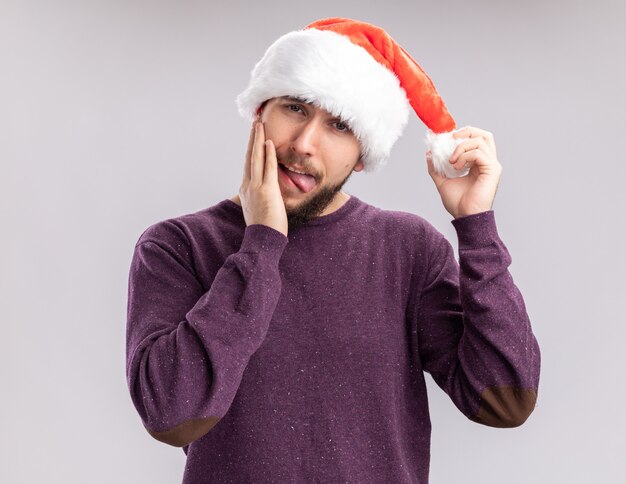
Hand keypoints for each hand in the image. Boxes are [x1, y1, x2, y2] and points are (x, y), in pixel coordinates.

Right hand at [238, 118, 287, 236]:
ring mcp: (256, 187)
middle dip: (252, 139)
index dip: (251, 149)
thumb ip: (259, 199)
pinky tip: (269, 142)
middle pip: (249, 157)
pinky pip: (268, 168)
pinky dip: (268, 154)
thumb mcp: (257, 211)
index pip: (248, 165)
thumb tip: (265, 195)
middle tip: (255, 123)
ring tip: (260, 125)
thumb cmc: (263, 230)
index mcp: (245, 190)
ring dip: (258, 140)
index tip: (254, 137)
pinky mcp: (266, 191)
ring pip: (255, 158)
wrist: (261, 241)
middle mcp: (248, 186)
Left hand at [426, 126, 501, 218]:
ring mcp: (492, 165)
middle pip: (484, 135)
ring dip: (461, 147)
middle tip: (452, 138)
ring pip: (479, 141)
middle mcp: (487, 162)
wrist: (464, 217)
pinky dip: (464, 156)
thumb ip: (436, 168)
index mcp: (478, 163)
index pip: (476, 140)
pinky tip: (456, 167)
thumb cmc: (458, 203)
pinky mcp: (493, 169)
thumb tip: (429, 153)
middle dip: (466, 131)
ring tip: (451, 161)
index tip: (446, 138)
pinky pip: (478, 153)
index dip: (462, 134)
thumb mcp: (442, 181)